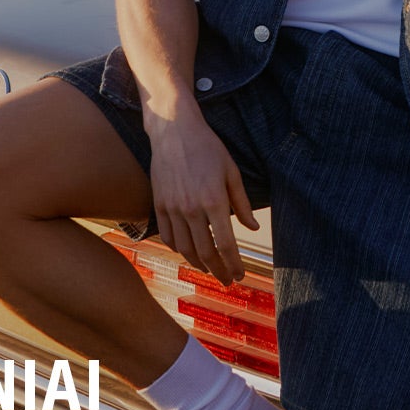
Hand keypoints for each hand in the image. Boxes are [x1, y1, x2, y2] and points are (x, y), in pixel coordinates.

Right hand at [145, 107, 256, 285]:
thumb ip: (241, 203)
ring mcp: (172, 208)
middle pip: (205, 253)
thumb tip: (251, 228)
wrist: (174, 130)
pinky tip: (187, 251)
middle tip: (227, 280)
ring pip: (185, 249)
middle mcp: (191, 209)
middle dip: (218, 271)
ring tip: (209, 268)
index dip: (234, 265)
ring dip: (198, 264)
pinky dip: (178, 249)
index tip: (239, 275)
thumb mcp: (231, 171)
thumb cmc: (207, 148)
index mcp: (214, 201)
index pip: (226, 245)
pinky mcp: (158, 204)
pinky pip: (167, 236)